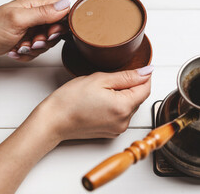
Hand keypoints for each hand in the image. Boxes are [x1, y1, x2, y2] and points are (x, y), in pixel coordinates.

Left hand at [0, 0, 69, 60]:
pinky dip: (28, 53)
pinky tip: (16, 50)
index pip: (60, 10)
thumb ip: (44, 13)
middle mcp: (33, 15)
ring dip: (34, 48)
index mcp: (33, 4)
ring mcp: (29, 27)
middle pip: (55, 29)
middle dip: (45, 40)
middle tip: (33, 41)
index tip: (50, 33)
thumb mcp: (19, 20)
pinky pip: (37, 50)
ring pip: (46, 42)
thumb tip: (66, 5)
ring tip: (20, 46)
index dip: (60, 25)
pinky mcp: (25, 39)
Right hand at [34, 66, 153, 139]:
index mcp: (123, 107)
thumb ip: (127, 76)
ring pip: (130, 106)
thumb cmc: (70, 100)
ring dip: (123, 96)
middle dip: (130, 85)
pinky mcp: (111, 132)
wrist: (53, 121)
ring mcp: (118, 129)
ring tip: (102, 91)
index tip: (137, 67)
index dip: (144, 76)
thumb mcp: (100, 79)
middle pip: (138, 97)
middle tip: (110, 78)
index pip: (146, 88)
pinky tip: (100, 101)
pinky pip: (121, 115)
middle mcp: (124, 121)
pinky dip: (116, 106)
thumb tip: (147, 71)